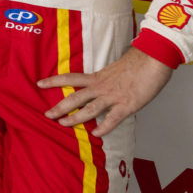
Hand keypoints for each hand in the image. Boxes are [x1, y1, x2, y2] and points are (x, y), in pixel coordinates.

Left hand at [38, 47, 172, 136]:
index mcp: (98, 77)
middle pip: (75, 97)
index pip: (70, 78)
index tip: (39, 83)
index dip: (54, 81)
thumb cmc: (137, 62)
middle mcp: (101, 87)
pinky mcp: (127, 105)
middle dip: (59, 107)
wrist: (153, 58)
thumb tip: (101, 85)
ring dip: (75, 118)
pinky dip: (104, 127)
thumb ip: (106, 79)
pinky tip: (96, 134)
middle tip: (46, 115)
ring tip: (63, 124)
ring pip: (89, 109)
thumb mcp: (115, 70)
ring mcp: (113, 96)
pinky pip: (113, 119)